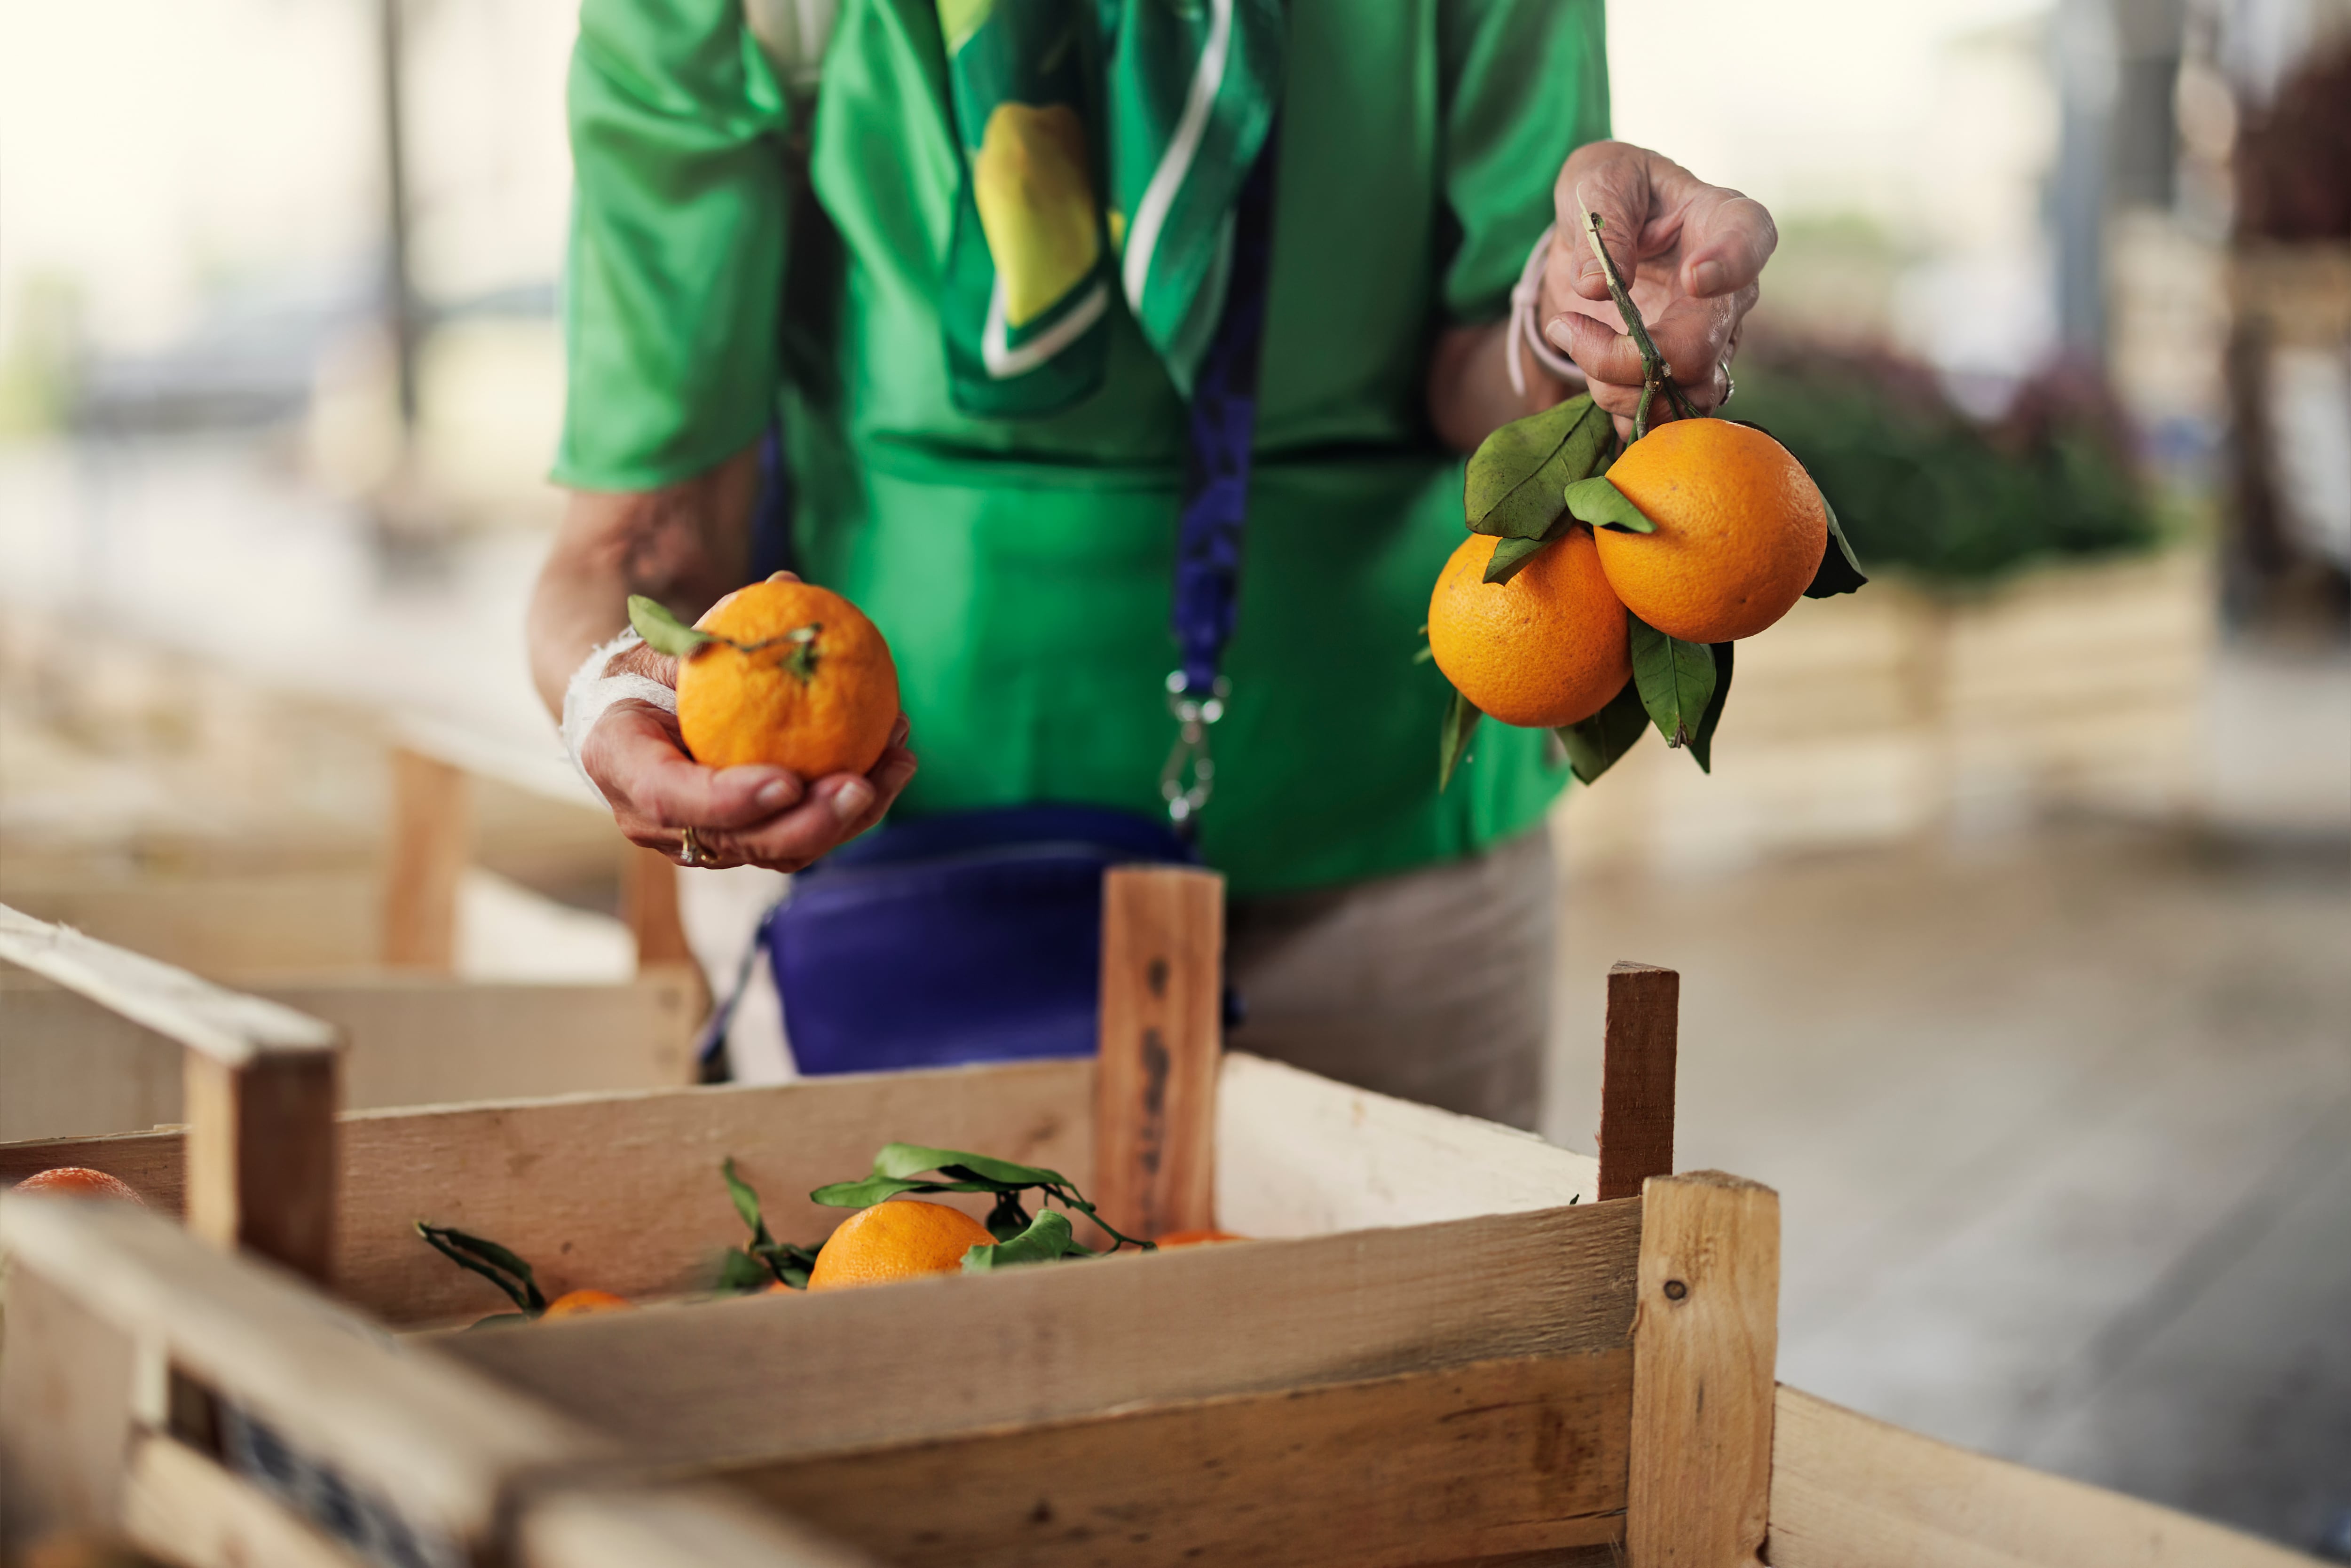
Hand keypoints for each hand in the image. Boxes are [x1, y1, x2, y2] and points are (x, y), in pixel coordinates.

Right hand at [581, 640, 917, 872]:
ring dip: (847, 816)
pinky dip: (852, 808)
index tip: (788, 783)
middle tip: (860, 785)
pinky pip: (803, 837)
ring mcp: (705, 842)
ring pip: (781, 851)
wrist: (632, 719)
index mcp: (622, 766)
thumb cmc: (649, 671)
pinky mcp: (746, 843)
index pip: (673, 797)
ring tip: (896, 766)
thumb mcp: (665, 645)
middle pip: (740, 842)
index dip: (731, 799)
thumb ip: (718, 625)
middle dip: (807, 822)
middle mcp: (659, 822)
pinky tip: (894, 764)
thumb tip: (788, 581)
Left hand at [1540, 141, 1776, 435]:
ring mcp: (1709, 340)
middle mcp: (1728, 291)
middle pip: (1701, 348)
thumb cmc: (1608, 192)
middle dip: (1630, 357)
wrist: (1594, 236)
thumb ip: (1603, 224)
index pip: (1751, 242)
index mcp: (1722, 221)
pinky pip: (1664, 418)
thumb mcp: (1598, 182)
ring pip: (1686, 397)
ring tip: (1572, 338)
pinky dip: (1619, 409)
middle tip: (1569, 326)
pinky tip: (1587, 373)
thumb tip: (1596, 286)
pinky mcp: (1680, 376)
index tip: (1694, 277)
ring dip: (1618, 388)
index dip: (1731, 265)